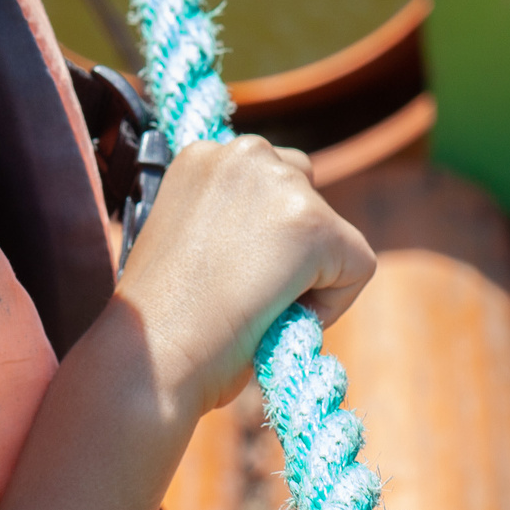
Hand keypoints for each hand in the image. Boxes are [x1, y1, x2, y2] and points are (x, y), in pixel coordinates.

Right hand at [113, 135, 375, 419]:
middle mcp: (243, 153)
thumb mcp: (190, 241)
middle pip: (306, 193)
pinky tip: (280, 318)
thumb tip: (279, 246)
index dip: (261, 242)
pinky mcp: (313, 224)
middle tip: (250, 296)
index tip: (227, 278)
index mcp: (204, 154)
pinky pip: (358, 266)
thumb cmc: (163, 321)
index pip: (268, 183)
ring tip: (259, 307)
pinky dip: (333, 304)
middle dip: (292, 248)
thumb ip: (233, 224)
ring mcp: (279, 183)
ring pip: (334, 235)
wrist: (152, 357)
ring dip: (310, 275)